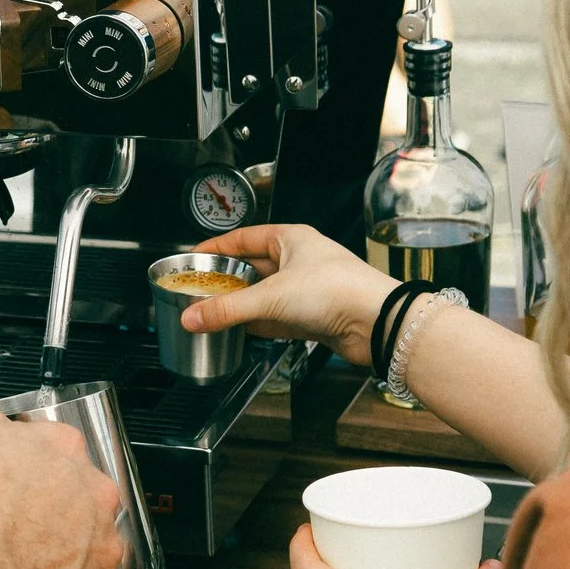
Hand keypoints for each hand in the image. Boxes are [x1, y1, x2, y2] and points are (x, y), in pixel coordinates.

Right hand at [0, 409, 125, 568]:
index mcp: (61, 445)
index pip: (50, 442)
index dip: (25, 461)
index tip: (9, 477)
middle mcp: (92, 487)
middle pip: (76, 487)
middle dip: (50, 500)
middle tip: (14, 518)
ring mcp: (100, 535)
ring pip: (86, 533)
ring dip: (62, 540)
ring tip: (22, 556)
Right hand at [179, 224, 399, 365]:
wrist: (376, 323)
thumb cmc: (338, 290)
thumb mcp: (272, 297)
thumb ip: (228, 309)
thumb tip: (193, 317)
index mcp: (291, 239)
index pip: (244, 238)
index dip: (217, 247)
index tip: (195, 257)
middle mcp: (299, 261)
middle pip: (252, 268)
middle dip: (226, 281)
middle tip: (199, 290)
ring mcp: (307, 289)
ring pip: (263, 295)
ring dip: (241, 305)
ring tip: (213, 312)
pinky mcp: (313, 315)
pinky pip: (276, 317)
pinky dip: (258, 323)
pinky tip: (241, 330)